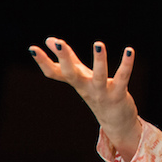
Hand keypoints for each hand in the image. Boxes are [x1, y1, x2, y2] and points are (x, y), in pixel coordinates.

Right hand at [28, 37, 141, 157]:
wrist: (116, 122)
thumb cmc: (96, 92)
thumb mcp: (80, 75)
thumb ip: (68, 59)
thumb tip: (50, 39)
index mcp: (76, 82)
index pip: (54, 73)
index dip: (43, 62)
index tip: (32, 48)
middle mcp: (86, 88)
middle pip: (72, 75)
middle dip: (65, 59)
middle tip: (59, 43)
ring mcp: (102, 92)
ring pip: (99, 76)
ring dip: (99, 61)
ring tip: (98, 43)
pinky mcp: (119, 94)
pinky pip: (123, 78)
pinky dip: (126, 64)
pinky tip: (129, 50)